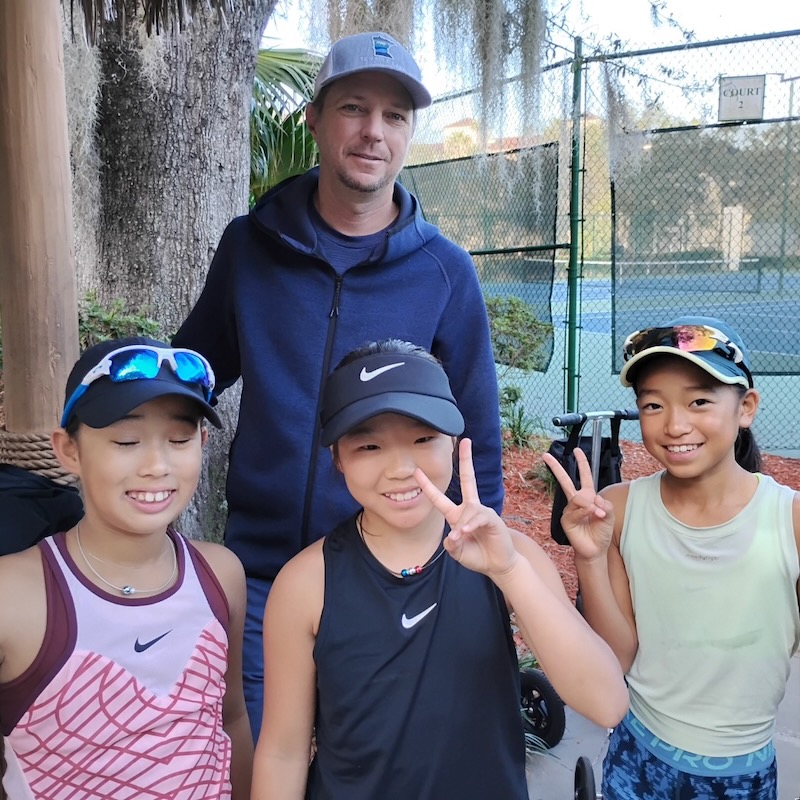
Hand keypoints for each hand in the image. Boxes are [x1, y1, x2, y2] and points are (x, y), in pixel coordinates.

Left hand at [415, 438, 517, 577]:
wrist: (497, 564)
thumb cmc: (476, 556)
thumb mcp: (457, 552)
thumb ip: (451, 545)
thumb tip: (453, 534)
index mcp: (456, 515)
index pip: (438, 498)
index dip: (427, 485)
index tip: (416, 471)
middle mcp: (469, 509)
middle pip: (468, 479)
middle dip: (467, 460)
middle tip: (466, 441)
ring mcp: (481, 512)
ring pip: (467, 511)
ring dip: (462, 527)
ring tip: (460, 538)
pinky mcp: (492, 518)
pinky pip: (478, 517)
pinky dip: (470, 525)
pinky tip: (466, 532)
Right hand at [542, 447, 613, 560]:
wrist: (596, 549)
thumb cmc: (601, 531)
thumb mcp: (609, 515)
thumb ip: (605, 505)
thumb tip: (593, 499)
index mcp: (588, 496)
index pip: (584, 476)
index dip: (582, 463)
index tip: (577, 450)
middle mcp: (576, 501)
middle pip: (565, 481)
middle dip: (556, 467)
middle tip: (546, 455)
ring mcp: (569, 510)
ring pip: (578, 498)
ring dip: (591, 505)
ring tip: (599, 515)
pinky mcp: (566, 520)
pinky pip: (576, 511)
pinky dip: (586, 512)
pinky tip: (592, 515)